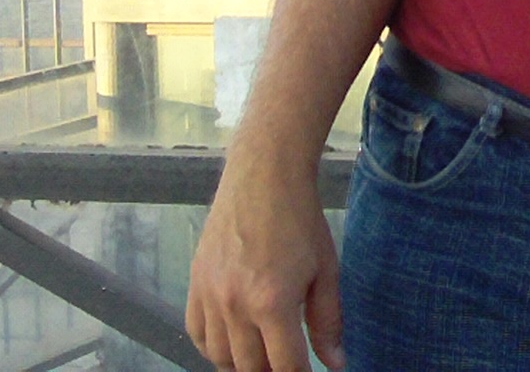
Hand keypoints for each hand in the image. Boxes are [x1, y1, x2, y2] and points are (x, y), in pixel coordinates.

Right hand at [187, 156, 343, 371]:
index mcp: (272, 303)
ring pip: (219, 358)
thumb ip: (328, 321)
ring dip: (242, 364)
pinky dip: (213, 347)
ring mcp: (210, 296)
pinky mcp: (194, 283)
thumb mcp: (326, 270)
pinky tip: (233, 341)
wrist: (263, 176)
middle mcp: (235, 305)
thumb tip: (336, 363)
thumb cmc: (299, 220)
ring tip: (263, 356)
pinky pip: (196, 334)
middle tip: (287, 362)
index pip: (286, 366)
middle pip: (250, 368)